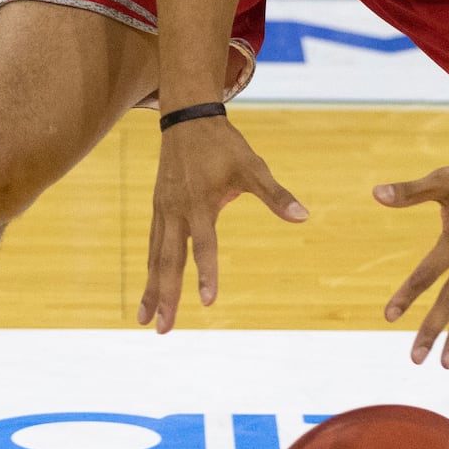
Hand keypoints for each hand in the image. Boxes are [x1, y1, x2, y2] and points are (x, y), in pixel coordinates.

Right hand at [138, 115, 306, 332]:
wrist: (187, 119)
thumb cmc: (223, 145)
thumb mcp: (252, 166)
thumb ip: (275, 195)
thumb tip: (303, 217)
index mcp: (200, 203)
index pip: (204, 246)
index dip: (207, 274)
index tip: (208, 302)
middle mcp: (176, 211)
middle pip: (169, 262)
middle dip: (165, 297)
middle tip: (161, 329)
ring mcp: (163, 211)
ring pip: (155, 257)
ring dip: (151, 290)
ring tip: (144, 320)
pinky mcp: (158, 208)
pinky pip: (153, 245)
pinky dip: (151, 269)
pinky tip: (149, 289)